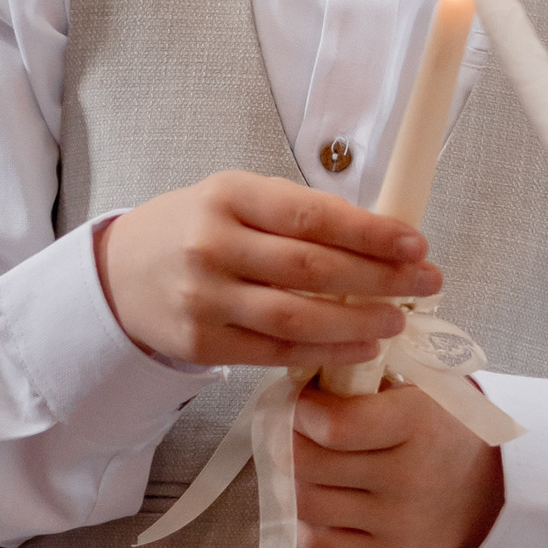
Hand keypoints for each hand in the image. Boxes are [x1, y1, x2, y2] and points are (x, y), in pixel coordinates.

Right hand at [94, 170, 439, 366]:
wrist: (121, 272)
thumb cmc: (201, 227)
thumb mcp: (242, 198)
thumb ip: (301, 214)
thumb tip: (385, 236)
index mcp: (230, 196)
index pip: (311, 215)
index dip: (370, 232)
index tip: (416, 243)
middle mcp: (212, 246)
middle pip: (310, 268)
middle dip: (380, 278)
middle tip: (427, 282)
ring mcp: (203, 298)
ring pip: (295, 317)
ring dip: (358, 322)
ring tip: (399, 320)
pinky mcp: (201, 342)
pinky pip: (274, 351)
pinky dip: (326, 352)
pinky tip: (363, 348)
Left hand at [292, 381, 503, 547]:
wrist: (487, 489)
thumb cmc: (442, 426)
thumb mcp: (422, 386)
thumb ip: (369, 376)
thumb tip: (305, 370)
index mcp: (420, 423)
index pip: (335, 425)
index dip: (303, 409)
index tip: (303, 399)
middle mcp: (409, 476)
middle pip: (308, 464)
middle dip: (288, 440)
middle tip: (293, 428)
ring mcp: (397, 522)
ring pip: (306, 504)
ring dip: (294, 479)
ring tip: (305, 462)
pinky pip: (317, 545)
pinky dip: (306, 521)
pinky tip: (320, 499)